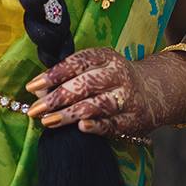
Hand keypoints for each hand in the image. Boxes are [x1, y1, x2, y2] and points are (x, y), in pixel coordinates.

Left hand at [24, 46, 158, 137]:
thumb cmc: (111, 80)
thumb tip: (38, 91)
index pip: (77, 63)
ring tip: (48, 121)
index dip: (53, 75)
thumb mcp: (94, 69)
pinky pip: (114, 124)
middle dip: (56, 98)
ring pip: (97, 105)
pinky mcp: (135, 119)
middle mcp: (119, 74)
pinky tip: (81, 128)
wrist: (153, 92)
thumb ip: (68, 77)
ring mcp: (128, 97)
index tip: (32, 87)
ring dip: (70, 114)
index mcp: (106, 57)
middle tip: (34, 110)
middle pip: (85, 85)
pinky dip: (97, 126)